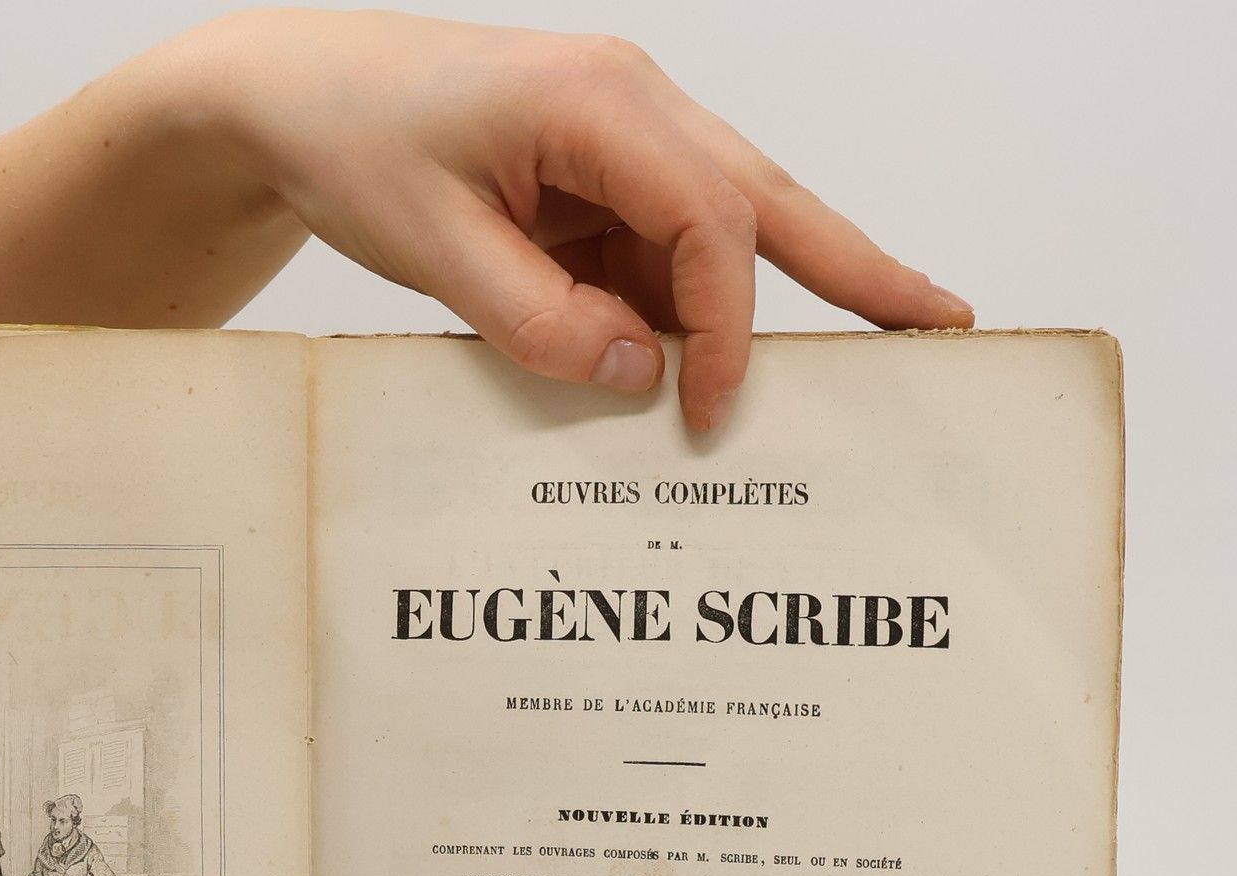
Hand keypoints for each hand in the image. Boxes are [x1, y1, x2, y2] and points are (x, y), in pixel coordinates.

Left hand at [0, 10, 969, 431]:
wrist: (291, 97)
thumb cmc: (352, 142)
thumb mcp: (435, 250)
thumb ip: (537, 319)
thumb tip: (636, 375)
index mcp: (600, 106)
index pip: (712, 223)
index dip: (727, 328)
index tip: (710, 417)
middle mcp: (632, 110)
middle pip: (770, 200)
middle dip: (859, 271)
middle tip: (945, 328)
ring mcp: (619, 144)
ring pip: (724, 229)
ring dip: (766, 306)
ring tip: (857, 364)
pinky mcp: (593, 181)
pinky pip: (658, 254)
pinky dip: (676, 315)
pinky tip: (681, 375)